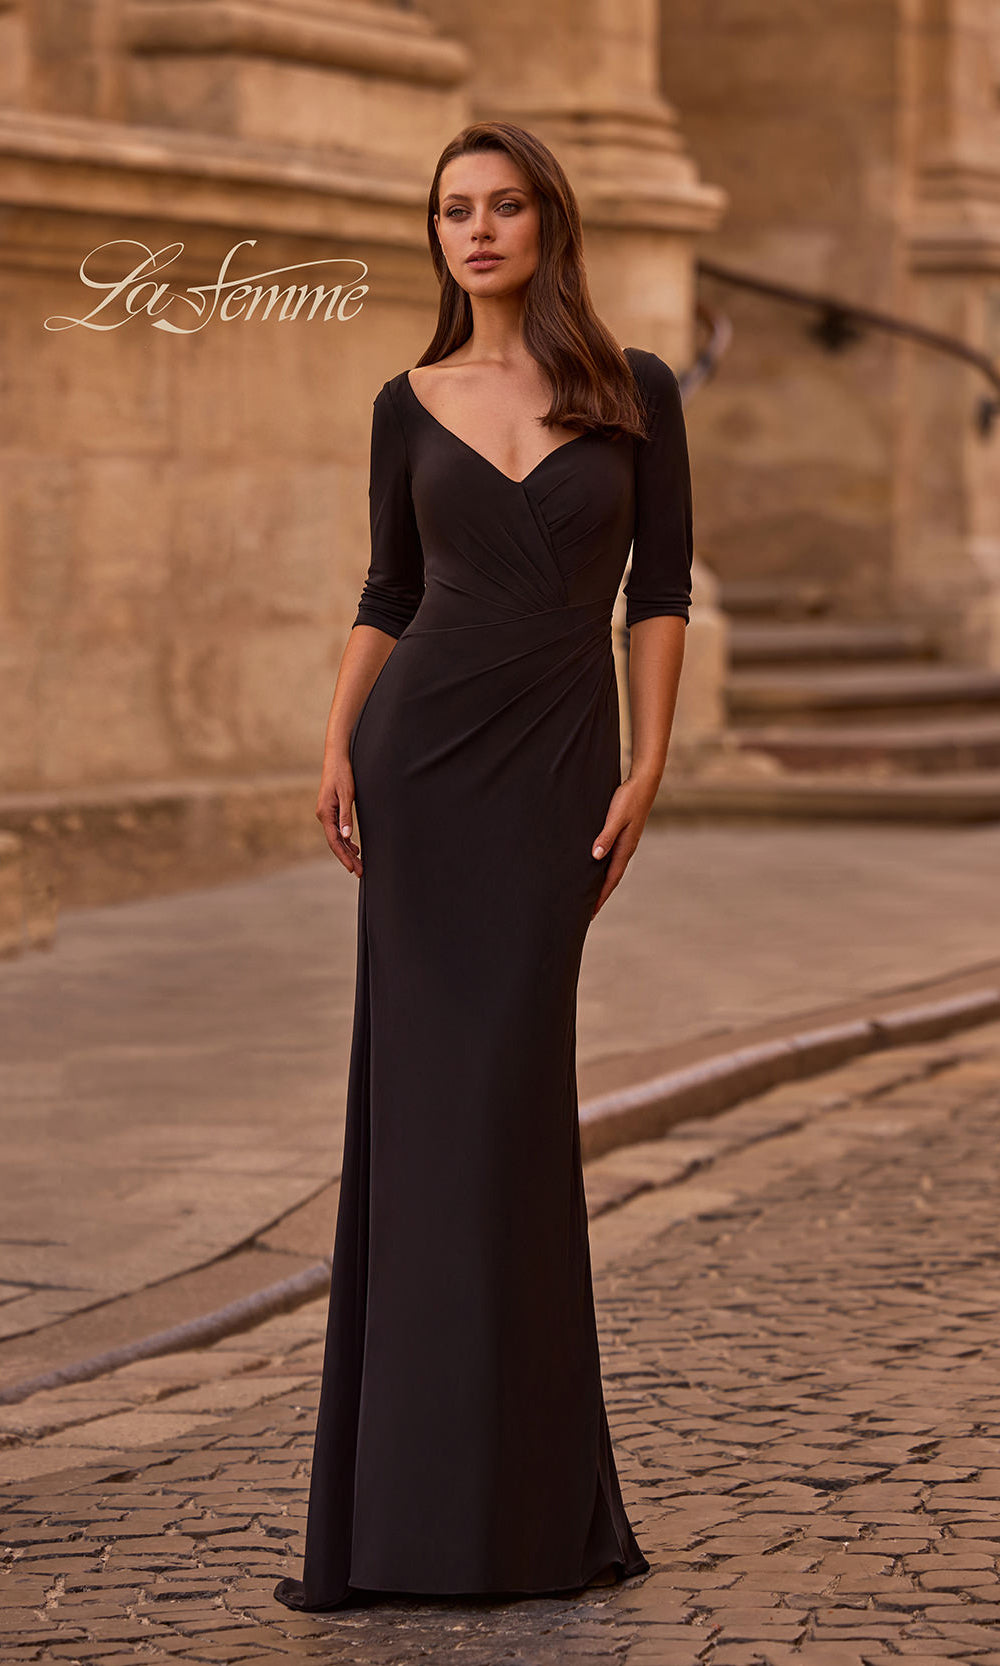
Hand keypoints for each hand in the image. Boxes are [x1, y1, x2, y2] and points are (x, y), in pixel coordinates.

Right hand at [316, 759, 362, 875]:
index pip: (334, 841)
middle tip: (359, 872)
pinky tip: (354, 847)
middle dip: (347, 858)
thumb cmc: (343, 774)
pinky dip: (346, 840)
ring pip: (336, 837)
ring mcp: (326, 813)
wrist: (337, 758)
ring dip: (347, 851)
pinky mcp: (331, 810)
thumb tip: (346, 837)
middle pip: (335, 842)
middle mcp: (323, 815)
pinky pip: (337, 830)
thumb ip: (346, 816)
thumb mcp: (347, 795)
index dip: (343, 856)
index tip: (352, 868)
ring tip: (359, 864)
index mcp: (325, 814)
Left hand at [589, 773, 657, 917]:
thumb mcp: (615, 817)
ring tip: (591, 894)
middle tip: (588, 911)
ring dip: (603, 883)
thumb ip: (606, 836)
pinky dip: (604, 869)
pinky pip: (613, 858)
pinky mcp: (624, 835)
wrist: (644, 783)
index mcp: (625, 848)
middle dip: (601, 895)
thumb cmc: (628, 798)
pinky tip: (597, 868)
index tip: (590, 911)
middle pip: (612, 878)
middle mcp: (626, 849)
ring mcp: (626, 843)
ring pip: (613, 869)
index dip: (600, 896)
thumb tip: (596, 856)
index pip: (611, 879)